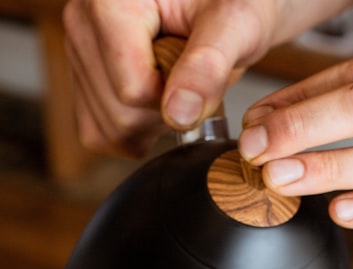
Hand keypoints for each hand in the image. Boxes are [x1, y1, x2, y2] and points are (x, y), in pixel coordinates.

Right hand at [62, 0, 281, 156]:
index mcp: (110, 2)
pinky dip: (134, 134)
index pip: (133, 91)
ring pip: (108, 130)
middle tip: (189, 77)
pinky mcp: (82, 76)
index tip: (198, 72)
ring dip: (152, 126)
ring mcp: (78, 51)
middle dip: (165, 114)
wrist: (218, 2)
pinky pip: (98, 133)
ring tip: (175, 82)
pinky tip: (159, 104)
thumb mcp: (235, 23)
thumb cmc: (228, 1)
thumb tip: (178, 115)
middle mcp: (82, 23)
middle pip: (119, 115)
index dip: (177, 98)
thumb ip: (208, 66)